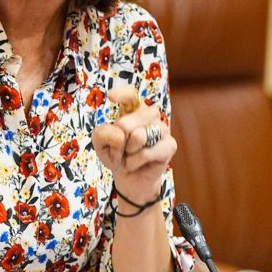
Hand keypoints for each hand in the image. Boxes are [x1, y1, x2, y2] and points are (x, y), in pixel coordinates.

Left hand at [91, 83, 175, 209]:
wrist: (129, 177)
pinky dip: (134, 162)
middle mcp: (149, 114)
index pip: (130, 95)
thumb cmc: (116, 155)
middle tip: (121, 150)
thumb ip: (103, 134)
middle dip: (118, 142)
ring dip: (127, 153)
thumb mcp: (100, 144)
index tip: (110, 97)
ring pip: (138, 136)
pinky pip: (145, 153)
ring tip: (130, 156)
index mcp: (132, 109)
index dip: (122, 94)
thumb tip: (120, 135)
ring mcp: (162, 128)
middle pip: (125, 123)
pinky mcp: (170, 144)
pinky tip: (136, 163)